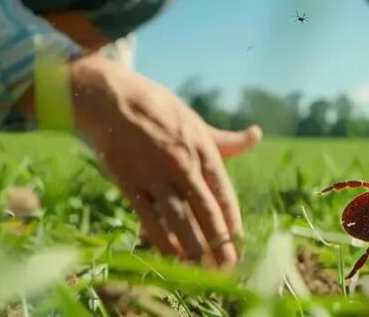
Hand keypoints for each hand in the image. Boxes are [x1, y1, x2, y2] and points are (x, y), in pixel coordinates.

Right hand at [65, 53, 261, 268]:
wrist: (112, 100)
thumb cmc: (159, 109)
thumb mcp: (196, 122)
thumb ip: (225, 140)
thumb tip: (256, 135)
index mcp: (202, 150)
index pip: (223, 194)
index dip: (232, 222)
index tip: (239, 243)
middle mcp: (182, 165)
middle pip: (204, 210)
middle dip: (217, 241)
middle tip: (227, 266)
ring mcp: (155, 175)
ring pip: (177, 218)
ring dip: (191, 246)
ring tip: (201, 269)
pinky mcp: (130, 183)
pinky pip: (148, 217)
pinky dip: (160, 237)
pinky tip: (170, 253)